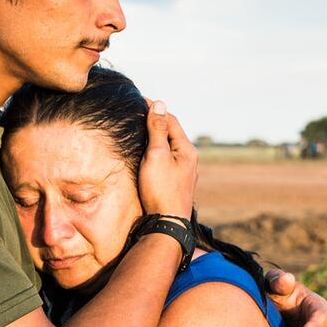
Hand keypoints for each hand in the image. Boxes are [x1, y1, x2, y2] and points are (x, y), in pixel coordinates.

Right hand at [137, 100, 197, 216]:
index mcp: (187, 150)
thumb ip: (157, 130)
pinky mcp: (176, 184)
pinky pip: (167, 160)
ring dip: (157, 138)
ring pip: (169, 148)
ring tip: (140, 131)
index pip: (170, 120)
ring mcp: (183, 173)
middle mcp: (189, 160)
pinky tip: (148, 156)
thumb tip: (160, 104)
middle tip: (138, 113)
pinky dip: (157, 152)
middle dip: (156, 122)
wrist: (167, 225)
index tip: (139, 100)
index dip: (155, 109)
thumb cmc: (161, 190)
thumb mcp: (157, 155)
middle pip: (171, 133)